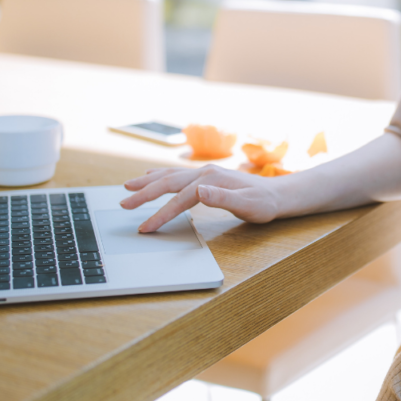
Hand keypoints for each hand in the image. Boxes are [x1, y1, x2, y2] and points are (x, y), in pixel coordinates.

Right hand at [120, 165, 282, 231]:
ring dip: (147, 182)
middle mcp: (204, 172)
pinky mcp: (205, 176)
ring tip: (127, 187)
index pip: (180, 198)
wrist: (277, 194)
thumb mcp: (248, 205)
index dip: (161, 214)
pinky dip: (159, 176)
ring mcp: (204, 173)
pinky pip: (176, 175)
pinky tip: (150, 176)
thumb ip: (223, 198)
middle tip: (124, 204)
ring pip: (169, 175)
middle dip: (144, 194)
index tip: (146, 228)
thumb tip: (199, 191)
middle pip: (168, 182)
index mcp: (211, 179)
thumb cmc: (263, 204)